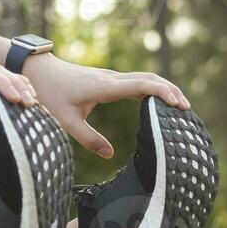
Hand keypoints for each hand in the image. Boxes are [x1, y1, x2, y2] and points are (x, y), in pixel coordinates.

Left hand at [22, 55, 189, 157]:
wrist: (40, 71)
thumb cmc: (52, 95)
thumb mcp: (66, 121)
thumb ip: (88, 139)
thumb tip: (110, 155)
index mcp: (103, 87)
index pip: (140, 85)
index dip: (161, 92)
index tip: (177, 103)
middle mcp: (112, 78)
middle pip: (149, 79)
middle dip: (170, 91)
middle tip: (186, 109)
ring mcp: (112, 77)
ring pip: (146, 78)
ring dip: (164, 88)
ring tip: (180, 106)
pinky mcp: (110, 79)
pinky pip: (138, 81)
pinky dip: (153, 89)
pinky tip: (160, 102)